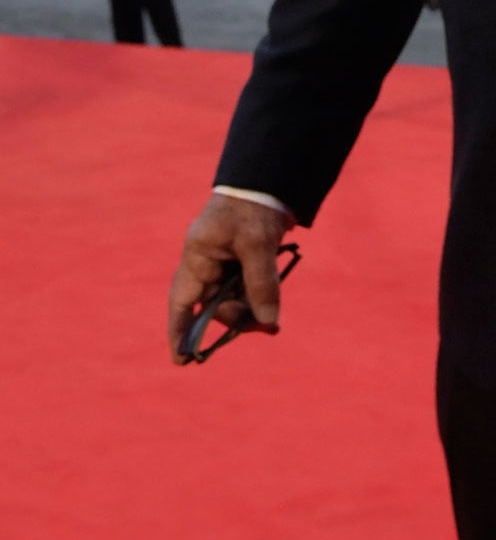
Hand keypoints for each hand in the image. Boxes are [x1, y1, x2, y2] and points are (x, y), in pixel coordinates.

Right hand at [168, 194, 292, 364]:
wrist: (272, 178)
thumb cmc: (255, 206)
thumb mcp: (258, 244)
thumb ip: (261, 283)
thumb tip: (268, 322)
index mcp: (198, 255)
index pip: (182, 301)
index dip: (179, 331)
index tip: (181, 361)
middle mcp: (207, 262)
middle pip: (214, 305)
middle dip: (235, 320)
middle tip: (265, 327)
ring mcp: (225, 262)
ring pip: (232, 300)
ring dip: (250, 313)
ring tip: (272, 324)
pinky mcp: (244, 260)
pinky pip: (246, 290)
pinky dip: (258, 302)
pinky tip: (271, 316)